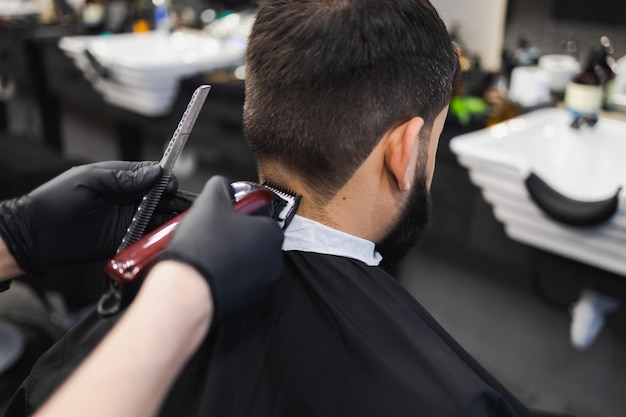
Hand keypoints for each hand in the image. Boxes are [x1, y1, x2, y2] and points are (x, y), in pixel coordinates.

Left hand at [0, 161, 186, 272]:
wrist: (37, 234)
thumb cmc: (56, 201)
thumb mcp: (90, 180)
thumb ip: (123, 177)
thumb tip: (155, 173)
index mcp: (120, 179)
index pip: (151, 175)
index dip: (164, 179)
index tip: (171, 184)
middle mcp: (127, 199)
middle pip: (160, 197)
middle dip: (174, 199)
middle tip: (184, 203)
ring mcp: (127, 220)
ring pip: (158, 216)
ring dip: (170, 217)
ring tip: (182, 218)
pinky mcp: (125, 240)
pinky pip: (147, 237)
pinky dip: (159, 236)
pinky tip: (167, 234)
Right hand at [159, 176, 283, 320]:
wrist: (187, 291)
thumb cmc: (203, 246)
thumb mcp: (210, 200)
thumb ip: (222, 186)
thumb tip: (224, 186)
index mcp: (272, 234)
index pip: (260, 216)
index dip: (239, 213)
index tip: (222, 215)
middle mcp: (274, 261)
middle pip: (253, 240)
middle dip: (234, 236)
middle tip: (211, 234)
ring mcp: (263, 285)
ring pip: (246, 262)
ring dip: (230, 256)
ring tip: (207, 253)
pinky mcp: (248, 303)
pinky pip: (237, 282)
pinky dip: (225, 276)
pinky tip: (207, 271)